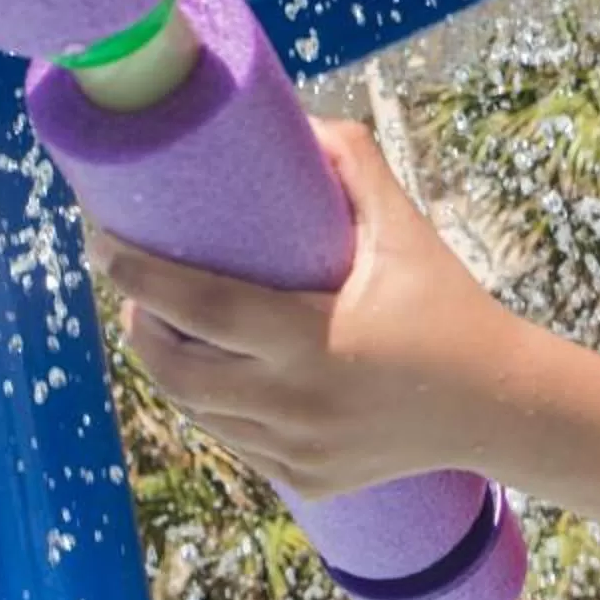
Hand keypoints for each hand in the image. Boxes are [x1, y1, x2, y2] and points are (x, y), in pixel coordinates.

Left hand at [95, 119, 539, 498]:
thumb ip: (357, 168)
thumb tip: (302, 118)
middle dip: (139, 322)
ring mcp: (298, 450)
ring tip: (155, 322)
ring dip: (164, 367)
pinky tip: (198, 375)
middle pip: (176, 370)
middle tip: (130, 282)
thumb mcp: (407, 232)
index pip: (196, 308)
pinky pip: (233, 442)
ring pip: (197, 411)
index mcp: (310, 339)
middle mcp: (295, 403)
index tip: (100, 242)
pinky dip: (205, 407)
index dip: (138, 274)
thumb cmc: (448, 308)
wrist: (498, 404)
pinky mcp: (306, 481)